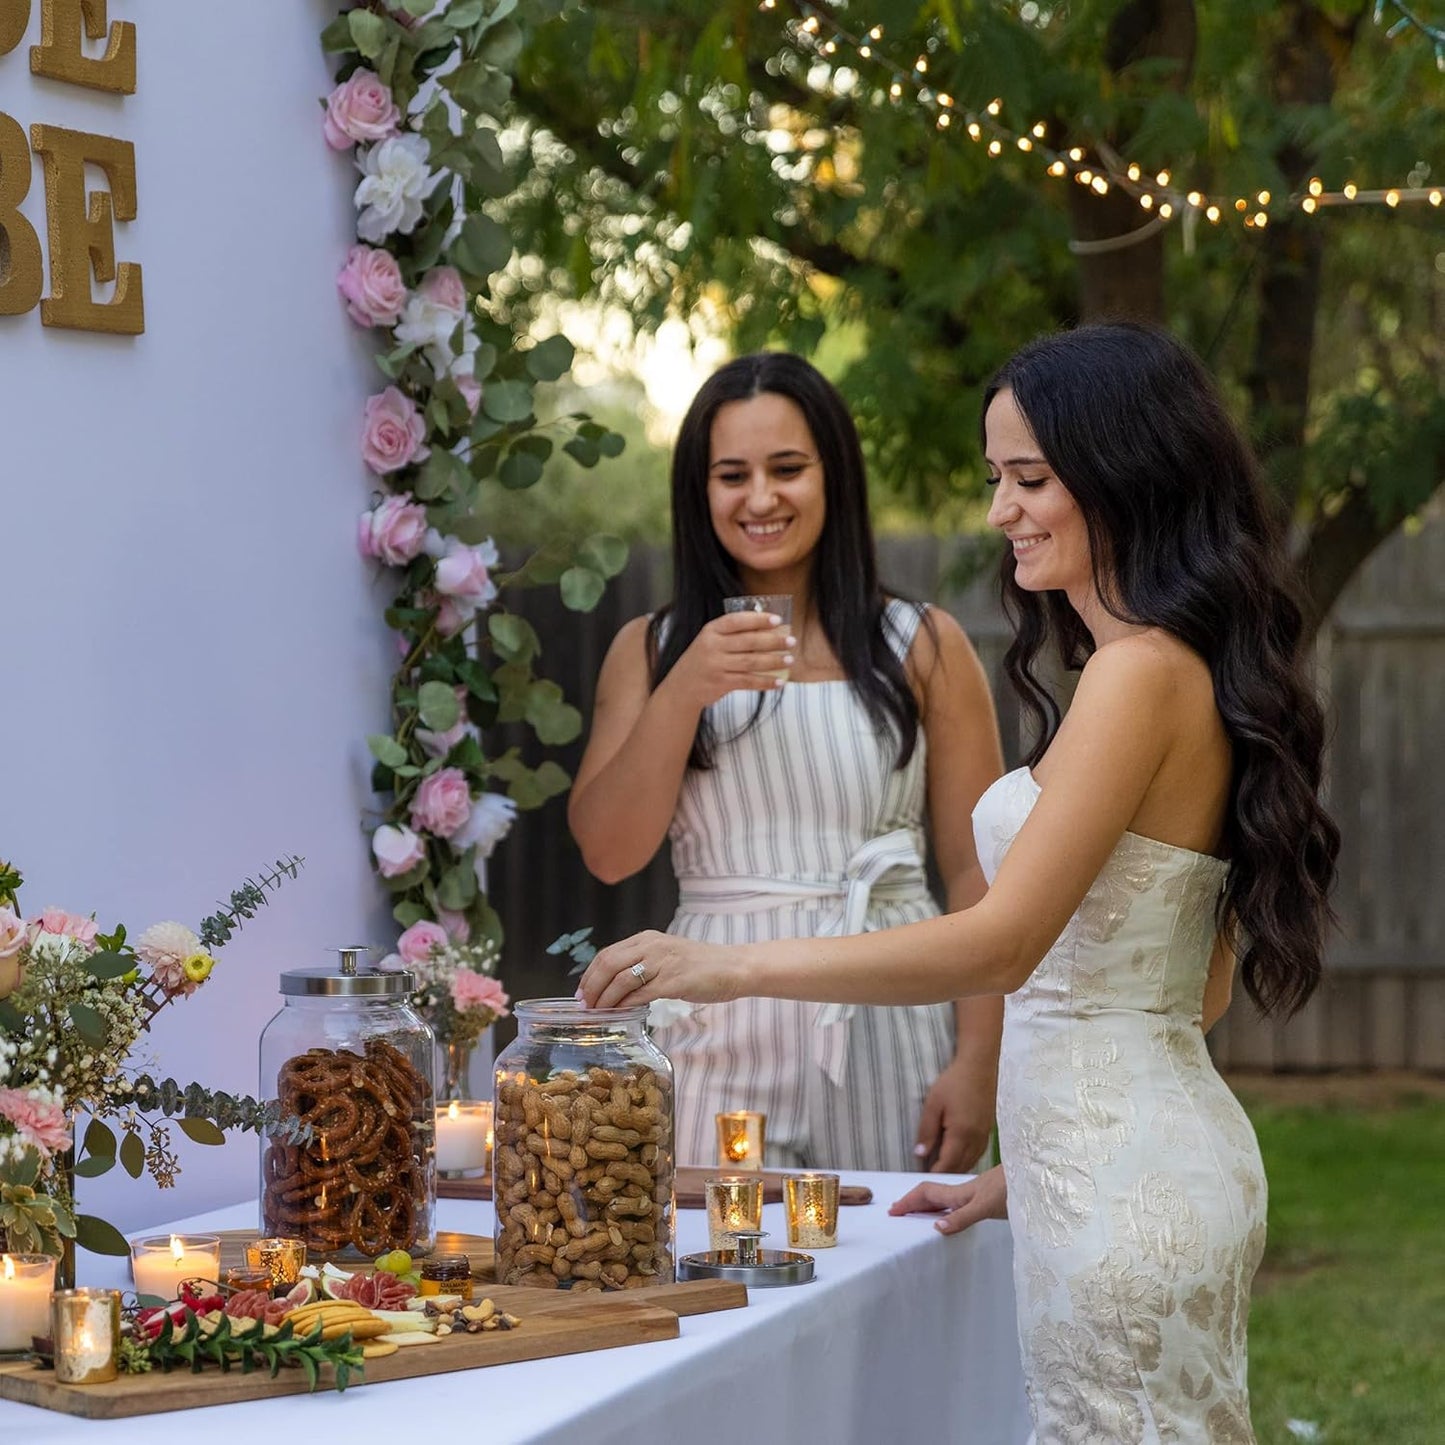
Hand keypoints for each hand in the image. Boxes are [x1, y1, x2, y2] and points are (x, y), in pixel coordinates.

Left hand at [578, 930, 740, 1008]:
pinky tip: (620, 1015)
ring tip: (598, 1014)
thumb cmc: (701, 965)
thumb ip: (642, 964)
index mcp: (647, 938)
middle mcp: (652, 946)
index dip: (590, 975)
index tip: (581, 994)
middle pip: (608, 964)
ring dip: (605, 1000)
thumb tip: (614, 986)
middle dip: (591, 988)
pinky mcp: (674, 981)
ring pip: (621, 980)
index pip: (607, 954)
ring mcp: (663, 962)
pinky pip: (641, 994)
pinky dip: (626, 1006)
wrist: (734, 967)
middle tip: (585, 1007)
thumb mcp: (666, 955)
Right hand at [664, 612, 793, 712]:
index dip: (758, 619)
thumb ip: (733, 634)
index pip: (736, 621)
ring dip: (773, 661)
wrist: (682, 686)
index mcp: (711, 631)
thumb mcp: (711, 640)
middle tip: (791, 640)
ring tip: (789, 659)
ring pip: (751, 662)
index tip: (777, 619)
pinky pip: (748, 681)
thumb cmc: (703, 659)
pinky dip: (765, 682)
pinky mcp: (720, 683)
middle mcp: (712, 646)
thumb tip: (769, 628)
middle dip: (773, 640)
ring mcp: (716, 666)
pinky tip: (779, 682)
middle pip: (748, 641)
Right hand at [888, 1164, 1006, 1235]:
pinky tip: (952, 1212)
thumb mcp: (988, 1206)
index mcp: (961, 1193)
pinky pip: (958, 1202)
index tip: (892, 1211)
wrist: (1039, 1175)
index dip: (908, 1201)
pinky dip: (945, 1207)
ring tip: (917, 1213)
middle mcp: (966, 1192)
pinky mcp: (989, 1196)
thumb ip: (963, 1217)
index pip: (927, 1194)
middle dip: (912, 1202)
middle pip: (932, 1194)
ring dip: (927, 1204)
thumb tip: (936, 1227)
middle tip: (897, 1211)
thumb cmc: (1015, 1190)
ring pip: (945, 1197)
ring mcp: (977, 1193)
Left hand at [913, 1057, 994, 1172]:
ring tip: (942, 1169)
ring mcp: (985, 1136)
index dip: (936, 1173)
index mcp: (961, 1134)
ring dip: (957, 1168)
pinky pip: (978, 1154)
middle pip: (961, 1166)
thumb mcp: (933, 1103)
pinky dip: (968, 1160)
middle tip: (931, 1176)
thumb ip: (926, 1131)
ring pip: (971, 1162)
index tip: (923, 1178)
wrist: (981, 1067)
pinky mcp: (989, 1131)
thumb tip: (920, 1154)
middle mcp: (976, 1139)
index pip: (948, 1164)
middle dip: (946, 1174)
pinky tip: (959, 1157)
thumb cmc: (954, 1082)